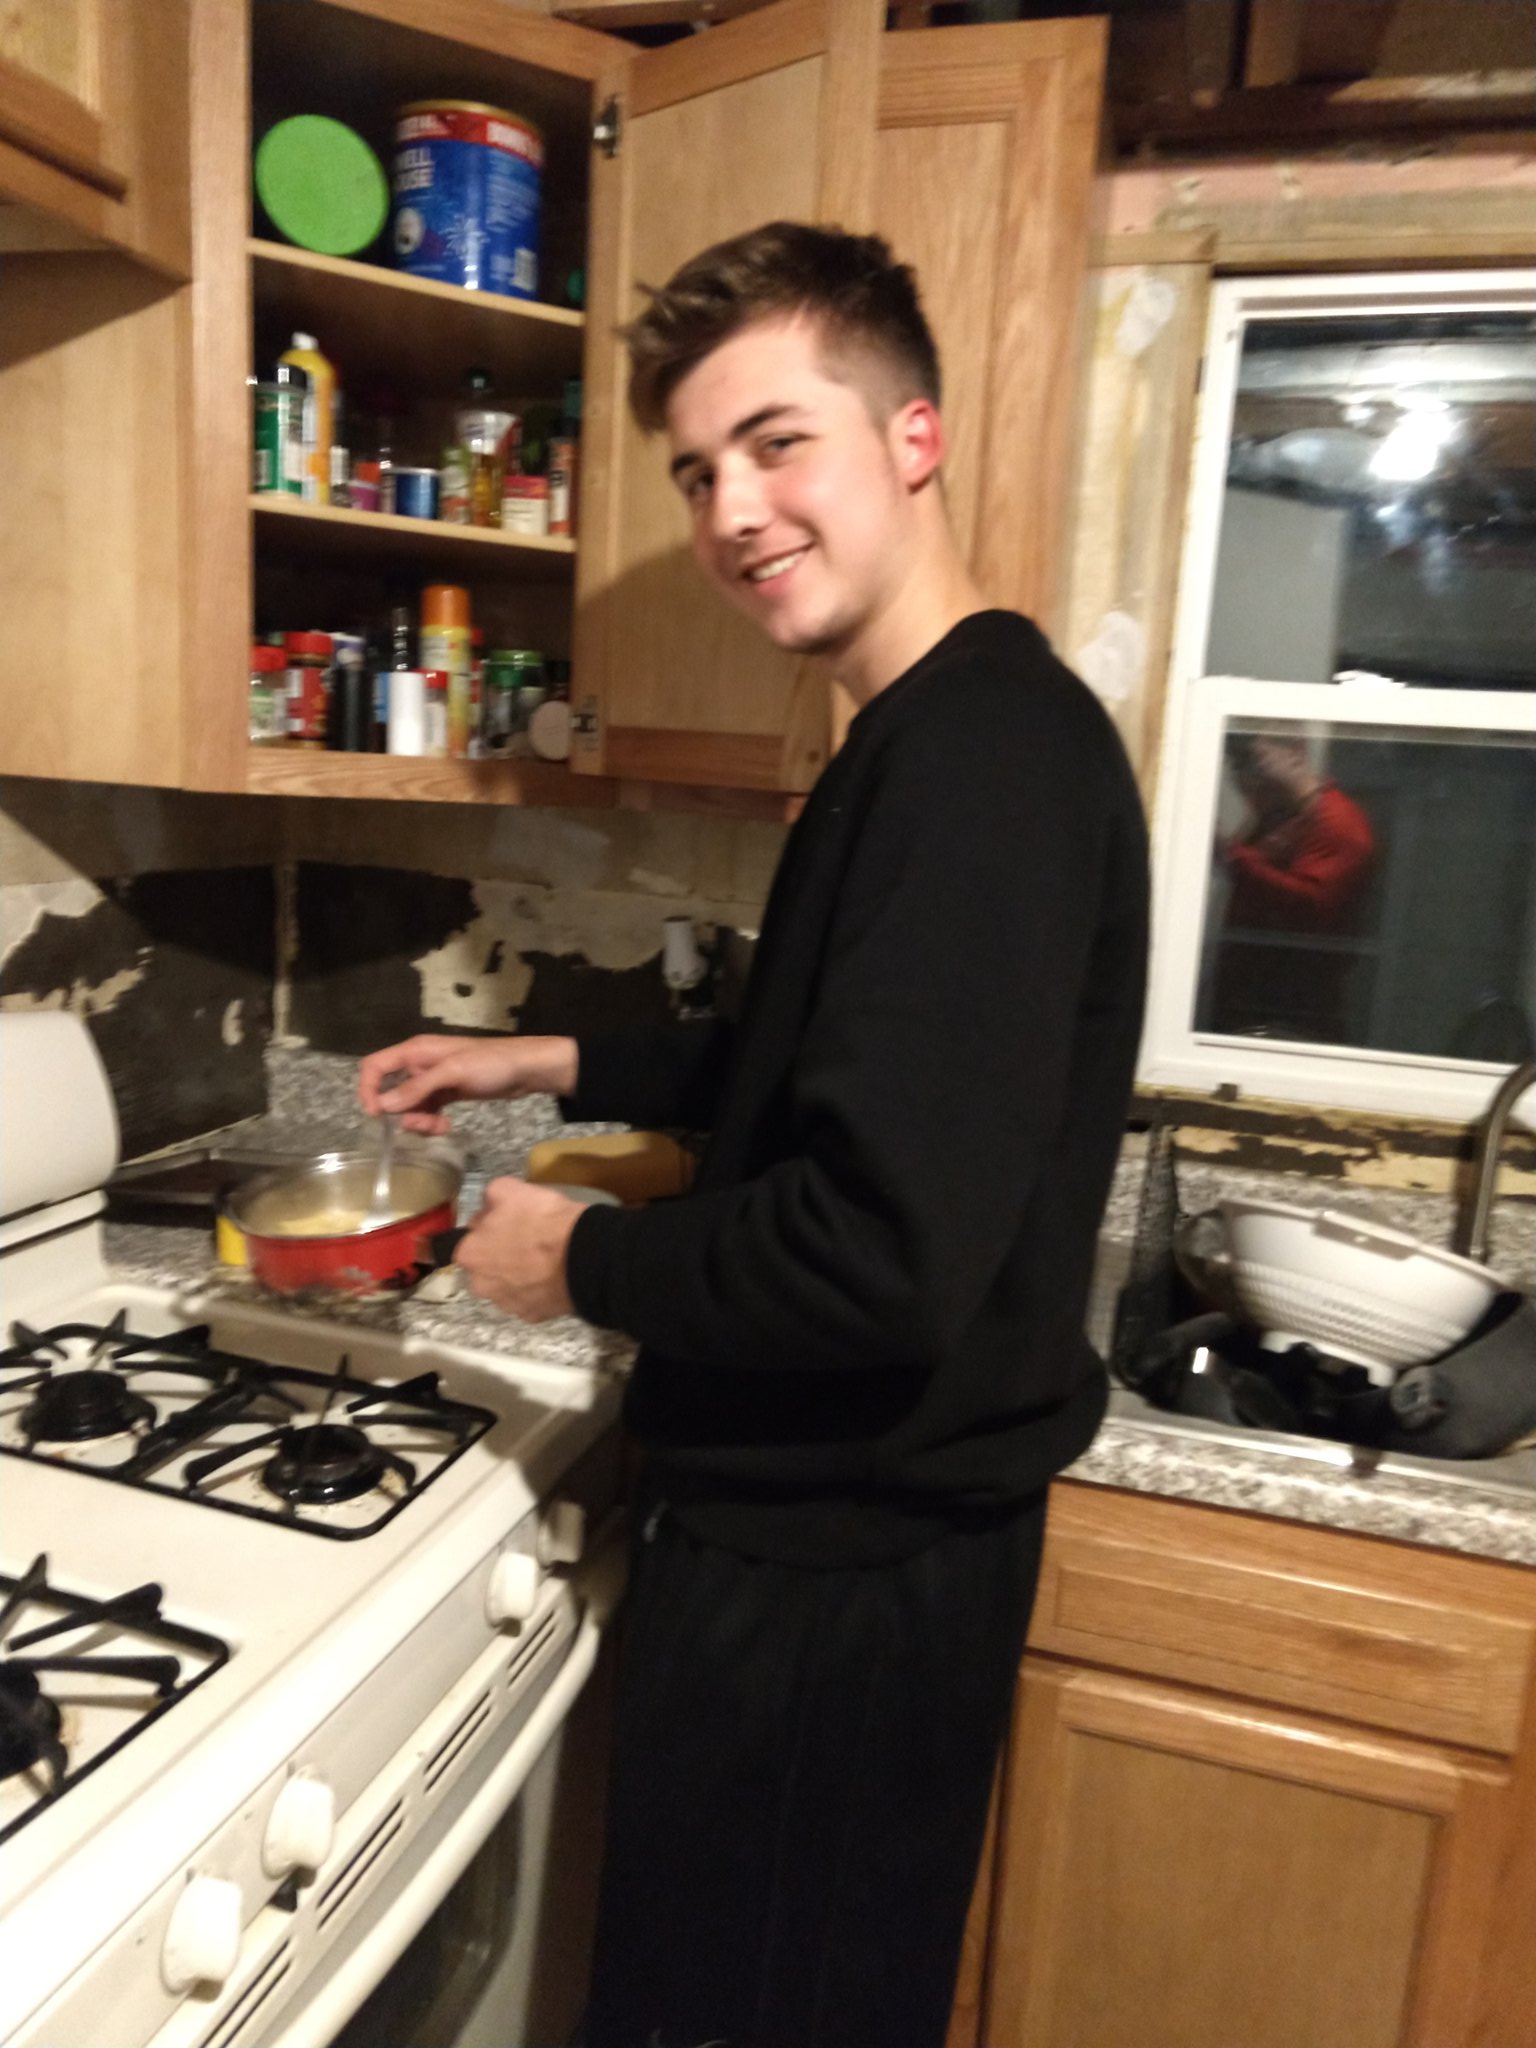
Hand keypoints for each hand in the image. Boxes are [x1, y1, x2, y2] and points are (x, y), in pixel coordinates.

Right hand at [357, 1034, 578, 1134]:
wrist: (527, 1070)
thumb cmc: (491, 1063)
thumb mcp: (453, 1073)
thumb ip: (418, 1087)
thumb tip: (383, 1105)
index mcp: (416, 1052)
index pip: (376, 1066)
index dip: (368, 1089)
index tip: (377, 1115)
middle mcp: (420, 1065)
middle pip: (391, 1091)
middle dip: (401, 1112)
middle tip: (421, 1126)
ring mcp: (434, 1081)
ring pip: (410, 1106)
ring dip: (419, 1120)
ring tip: (439, 1127)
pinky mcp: (447, 1094)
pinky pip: (427, 1111)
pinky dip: (431, 1121)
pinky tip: (446, 1126)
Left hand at [455, 1177, 583, 1322]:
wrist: (583, 1256)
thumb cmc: (541, 1221)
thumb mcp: (508, 1189)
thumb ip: (488, 1199)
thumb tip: (487, 1208)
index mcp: (469, 1255)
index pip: (468, 1240)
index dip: (488, 1229)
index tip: (507, 1223)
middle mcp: (481, 1286)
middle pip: (486, 1267)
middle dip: (500, 1256)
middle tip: (526, 1241)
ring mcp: (507, 1305)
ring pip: (508, 1286)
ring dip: (519, 1275)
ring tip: (544, 1260)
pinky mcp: (532, 1316)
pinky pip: (530, 1300)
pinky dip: (537, 1290)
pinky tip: (553, 1276)